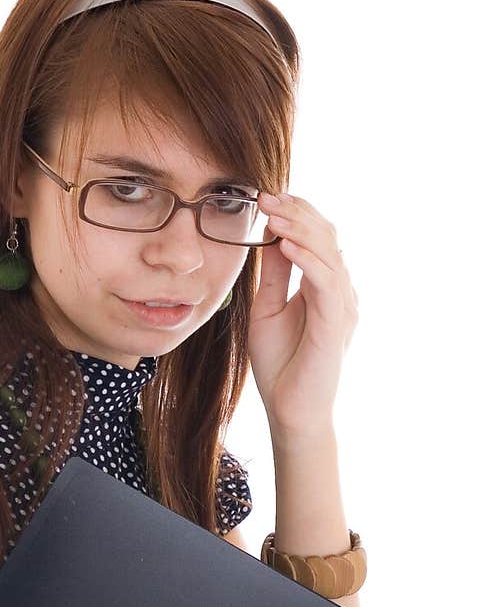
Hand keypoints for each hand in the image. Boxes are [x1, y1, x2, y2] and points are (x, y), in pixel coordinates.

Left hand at [247, 191, 358, 440]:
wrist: (290, 410)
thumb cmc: (280, 364)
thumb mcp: (266, 310)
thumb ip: (272, 276)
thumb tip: (270, 237)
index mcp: (322, 286)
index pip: (316, 238)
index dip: (295, 215)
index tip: (265, 198)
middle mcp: (338, 291)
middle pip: (326, 237)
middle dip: (296, 214)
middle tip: (266, 197)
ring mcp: (342, 305)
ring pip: (328, 254)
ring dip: (300, 230)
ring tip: (273, 214)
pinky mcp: (336, 324)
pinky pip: (326, 283)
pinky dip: (307, 261)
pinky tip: (285, 246)